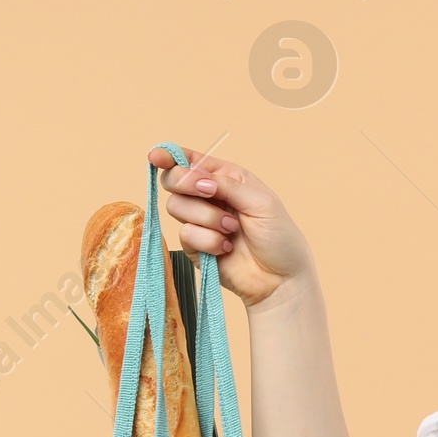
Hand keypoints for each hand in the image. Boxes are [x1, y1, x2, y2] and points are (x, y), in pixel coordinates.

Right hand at [146, 148, 311, 309]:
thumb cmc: (279, 238)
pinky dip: (208, 241)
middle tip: (208, 192)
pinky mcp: (195, 247)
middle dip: (185, 184)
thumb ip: (227, 184)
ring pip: (176, 207)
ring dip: (207, 217)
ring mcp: (201, 222)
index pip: (192, 162)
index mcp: (227, 179)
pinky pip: (185, 235)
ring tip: (232, 229)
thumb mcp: (261, 202)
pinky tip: (227, 248)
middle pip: (174, 180)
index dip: (171, 156)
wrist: (280, 280)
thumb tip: (197, 177)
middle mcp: (210, 197)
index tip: (156, 157)